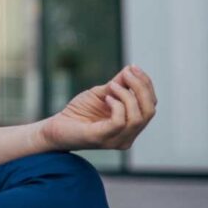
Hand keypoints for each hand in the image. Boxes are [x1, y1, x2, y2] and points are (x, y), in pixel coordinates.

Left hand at [39, 64, 156, 151]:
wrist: (56, 127)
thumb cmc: (79, 111)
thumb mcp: (101, 93)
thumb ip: (117, 84)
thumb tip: (131, 69)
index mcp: (131, 125)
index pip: (150, 106)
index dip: (146, 85)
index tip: (133, 67)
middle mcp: (128, 136)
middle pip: (149, 111)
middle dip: (141, 88)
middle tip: (128, 72)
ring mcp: (116, 140)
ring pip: (137, 117)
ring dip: (127, 95)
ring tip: (113, 86)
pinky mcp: (102, 139)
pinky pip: (119, 122)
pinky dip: (116, 105)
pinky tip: (106, 97)